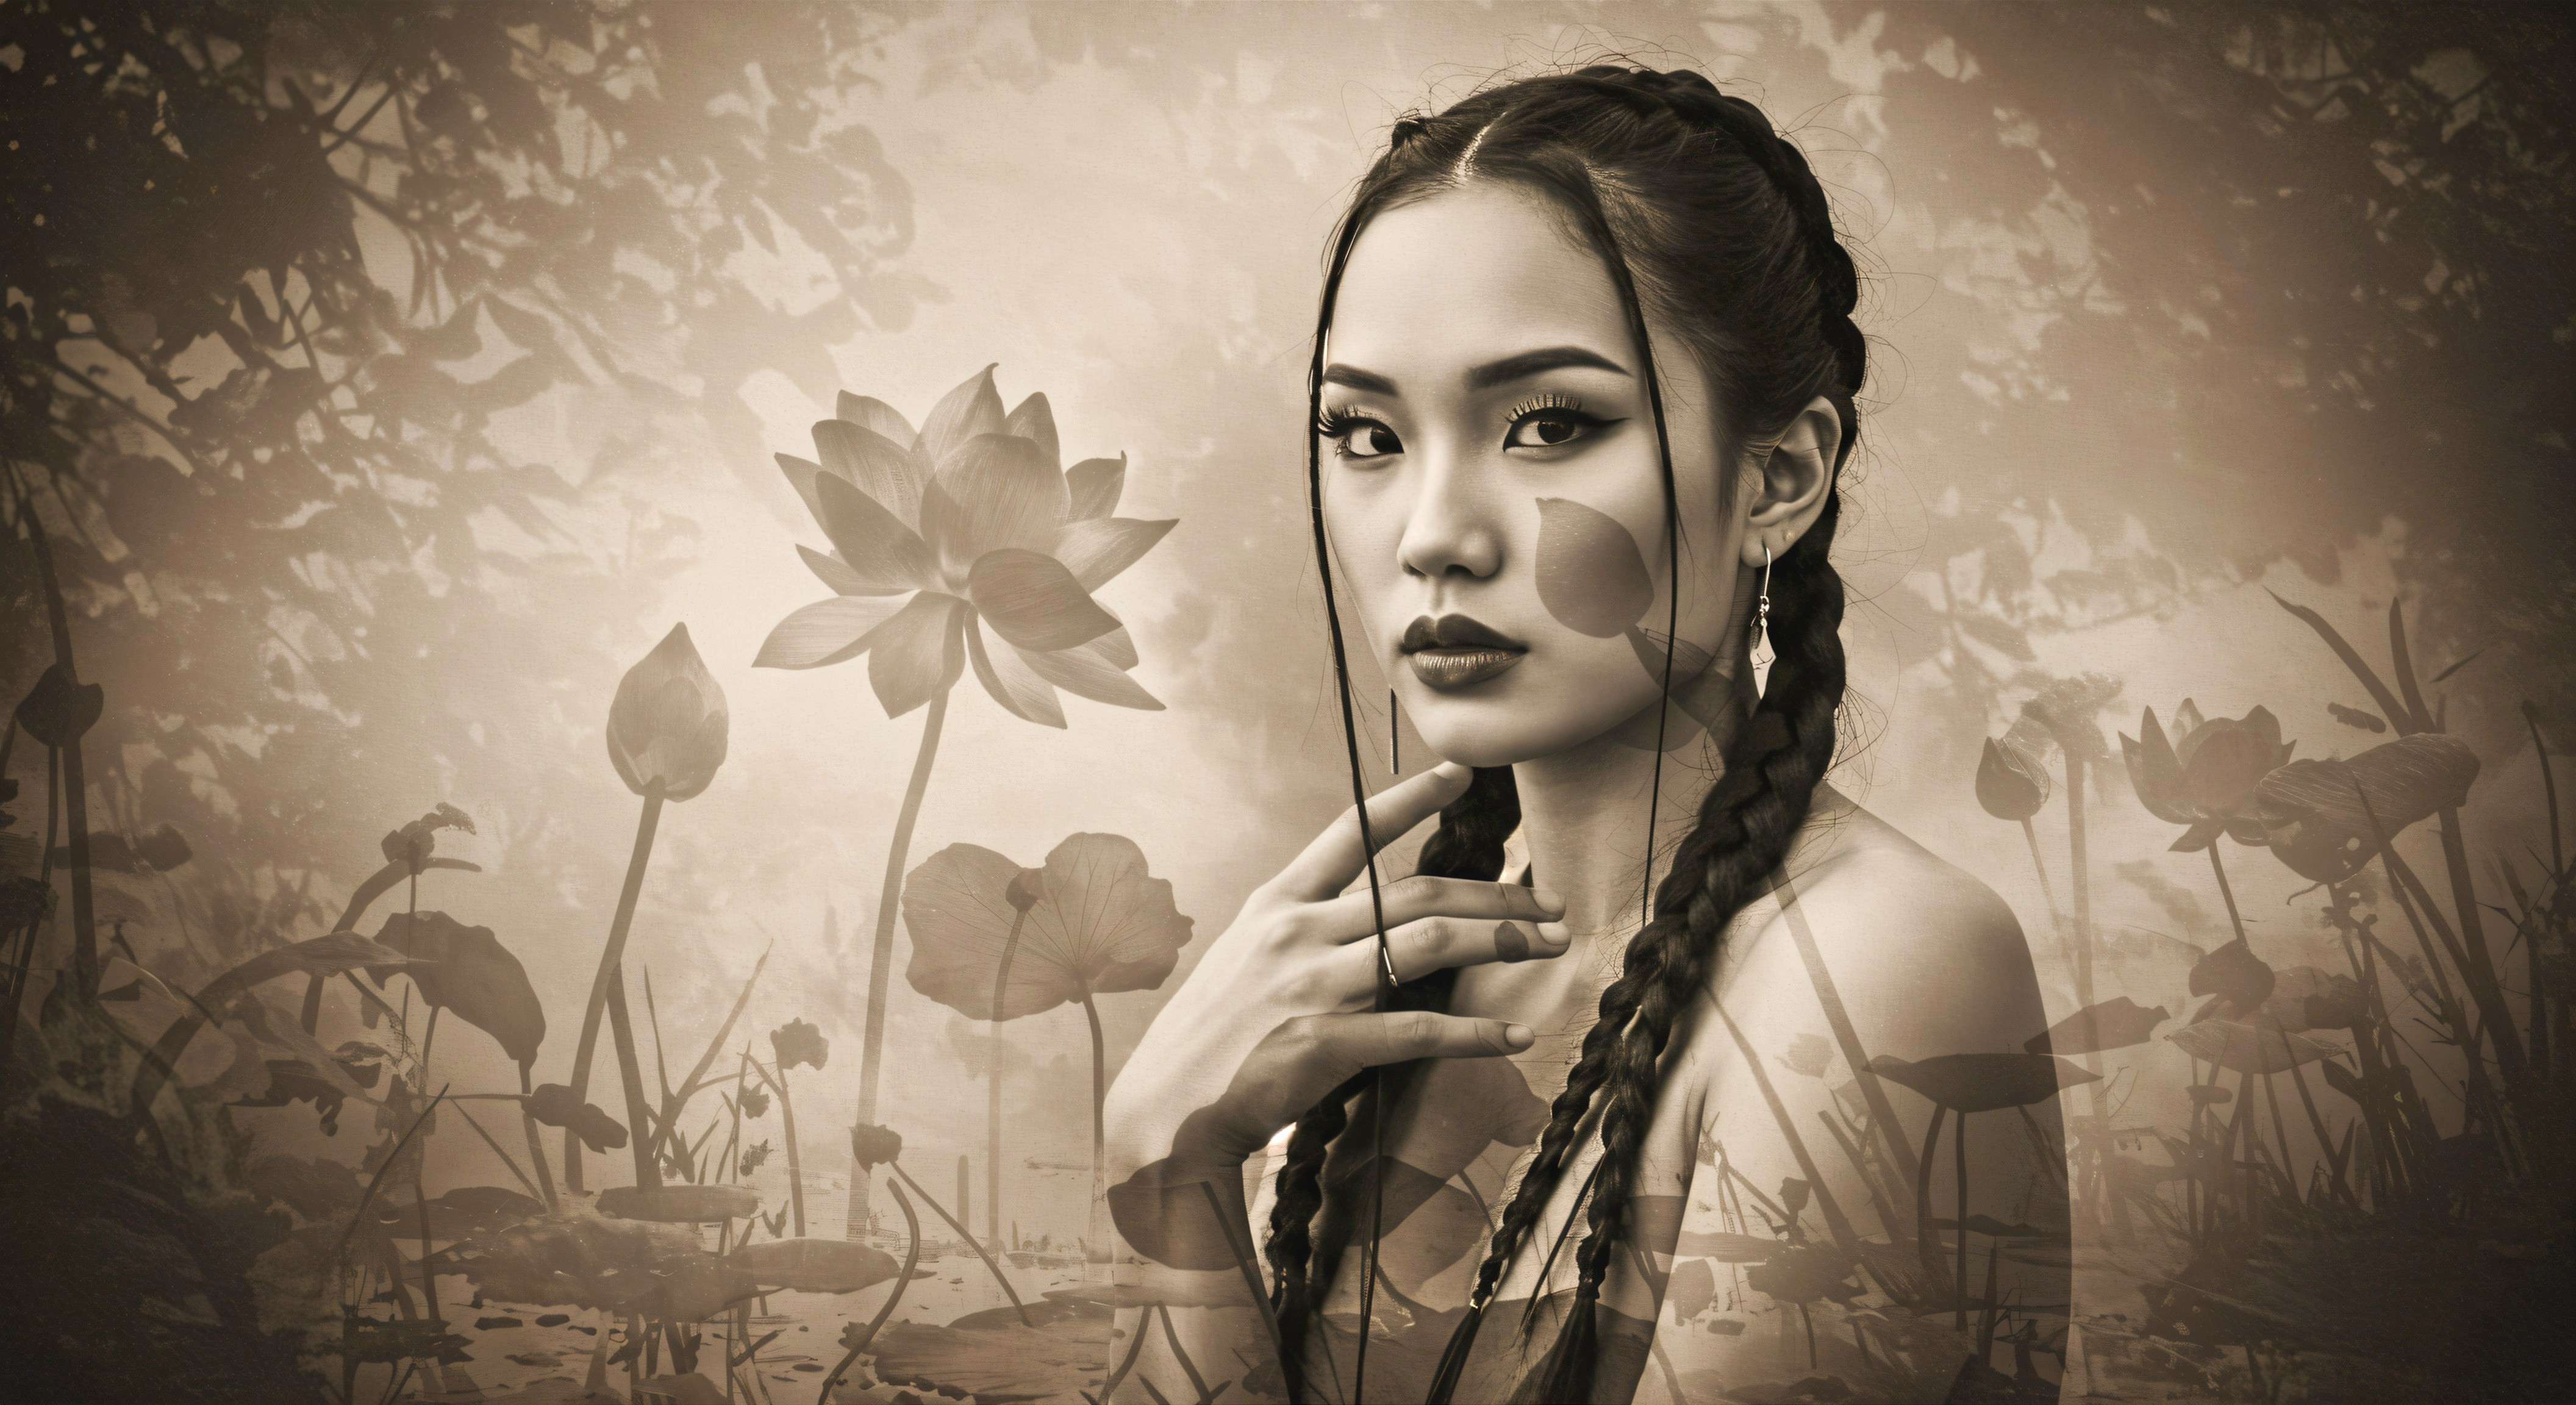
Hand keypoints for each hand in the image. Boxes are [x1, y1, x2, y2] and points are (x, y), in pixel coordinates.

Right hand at [1106, 761, 1568, 1181]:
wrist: (1168, 1110)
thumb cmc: (1214, 1037)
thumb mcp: (1249, 957)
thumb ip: (1309, 929)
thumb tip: (1377, 915)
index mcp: (1277, 902)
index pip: (1352, 830)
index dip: (1411, 797)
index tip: (1462, 774)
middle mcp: (1297, 931)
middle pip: (1418, 891)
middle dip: (1497, 893)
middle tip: (1552, 903)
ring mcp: (1311, 985)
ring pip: (1430, 943)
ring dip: (1502, 940)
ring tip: (1550, 946)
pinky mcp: (1324, 1042)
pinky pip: (1418, 1030)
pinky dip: (1475, 1033)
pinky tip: (1513, 1035)